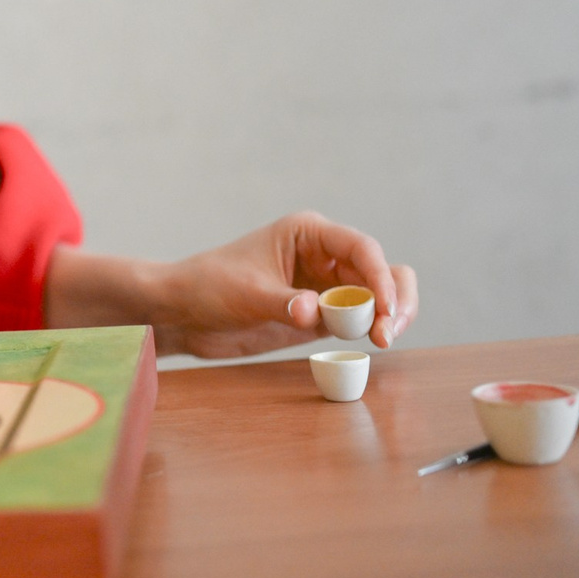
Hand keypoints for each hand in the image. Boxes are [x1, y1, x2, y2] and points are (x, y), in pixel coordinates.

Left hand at [149, 211, 418, 358]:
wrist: (185, 312)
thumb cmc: (209, 286)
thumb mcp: (246, 294)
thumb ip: (284, 302)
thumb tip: (315, 312)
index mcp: (308, 233)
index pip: (361, 248)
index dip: (380, 277)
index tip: (383, 309)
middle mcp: (325, 255)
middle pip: (381, 270)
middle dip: (394, 298)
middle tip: (388, 332)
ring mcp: (327, 285)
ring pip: (378, 294)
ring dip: (389, 315)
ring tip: (382, 340)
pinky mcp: (323, 314)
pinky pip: (361, 318)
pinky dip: (372, 328)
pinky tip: (368, 344)